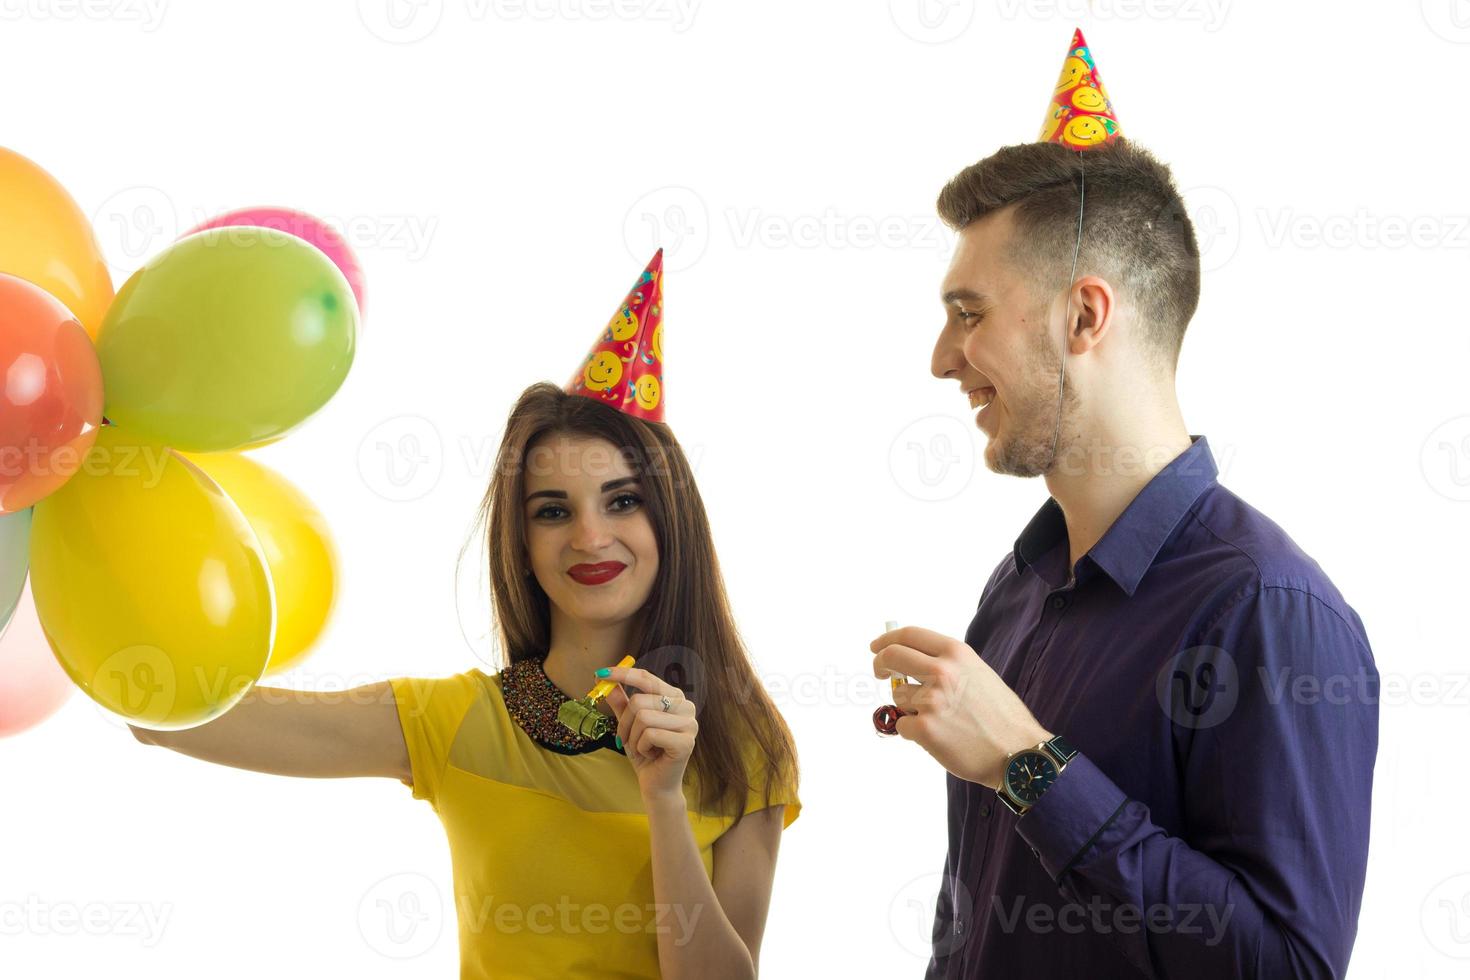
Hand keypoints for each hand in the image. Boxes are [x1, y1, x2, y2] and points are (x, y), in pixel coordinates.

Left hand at [600, 665, 697, 802]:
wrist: (657, 785)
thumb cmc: (645, 753)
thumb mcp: (628, 724)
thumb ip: (620, 701)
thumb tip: (603, 679)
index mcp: (675, 697)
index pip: (647, 678)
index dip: (623, 674)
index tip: (601, 673)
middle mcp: (686, 706)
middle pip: (640, 700)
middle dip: (624, 723)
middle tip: (625, 739)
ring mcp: (689, 724)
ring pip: (643, 718)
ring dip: (633, 737)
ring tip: (642, 748)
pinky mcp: (685, 742)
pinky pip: (650, 735)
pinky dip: (642, 747)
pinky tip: (651, 755)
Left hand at [870, 625, 1049, 788]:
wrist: (1019, 752)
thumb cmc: (1000, 715)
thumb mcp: (978, 673)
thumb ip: (946, 664)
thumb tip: (909, 659)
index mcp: (956, 653)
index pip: (909, 634)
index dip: (887, 639)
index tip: (877, 647)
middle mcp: (942, 671)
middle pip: (890, 656)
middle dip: (880, 664)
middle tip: (880, 673)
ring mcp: (931, 700)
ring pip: (897, 696)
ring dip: (908, 707)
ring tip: (939, 719)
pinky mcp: (925, 729)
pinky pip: (903, 725)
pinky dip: (914, 732)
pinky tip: (939, 737)